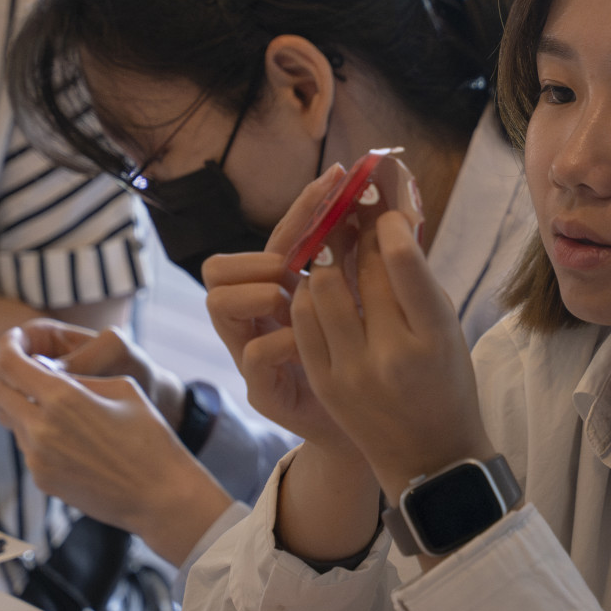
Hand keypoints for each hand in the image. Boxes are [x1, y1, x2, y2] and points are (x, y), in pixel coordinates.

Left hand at [0, 327, 232, 566]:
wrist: (159, 495)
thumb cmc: (149, 436)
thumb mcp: (122, 388)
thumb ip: (78, 377)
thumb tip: (43, 369)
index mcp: (63, 398)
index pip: (10, 363)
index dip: (6, 345)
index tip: (12, 341)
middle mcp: (41, 427)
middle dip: (2, 375)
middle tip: (20, 370)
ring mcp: (37, 457)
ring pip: (10, 419)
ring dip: (23, 407)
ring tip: (59, 410)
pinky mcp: (41, 478)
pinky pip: (26, 445)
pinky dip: (38, 434)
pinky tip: (71, 440)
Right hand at [202, 165, 359, 455]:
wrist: (381, 430)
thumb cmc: (375, 360)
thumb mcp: (372, 304)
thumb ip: (366, 263)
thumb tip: (391, 207)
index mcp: (282, 292)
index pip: (274, 240)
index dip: (300, 208)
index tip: (336, 181)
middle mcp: (258, 320)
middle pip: (219, 268)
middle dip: (262, 256)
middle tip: (302, 265)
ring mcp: (251, 355)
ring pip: (219, 302)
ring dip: (264, 290)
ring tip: (300, 298)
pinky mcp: (263, 392)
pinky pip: (254, 354)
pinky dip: (283, 340)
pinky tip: (314, 340)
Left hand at [294, 209, 491, 502]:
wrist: (429, 458)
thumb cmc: (448, 385)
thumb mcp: (448, 331)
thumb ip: (419, 281)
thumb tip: (392, 221)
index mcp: (433, 336)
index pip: (403, 262)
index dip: (388, 225)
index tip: (384, 208)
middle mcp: (391, 353)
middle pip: (359, 270)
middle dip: (355, 231)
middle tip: (352, 207)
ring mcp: (352, 370)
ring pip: (320, 289)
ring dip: (325, 260)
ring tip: (332, 246)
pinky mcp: (325, 382)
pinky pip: (303, 320)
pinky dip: (307, 294)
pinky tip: (317, 285)